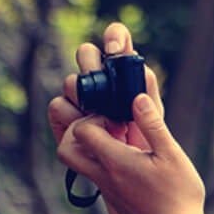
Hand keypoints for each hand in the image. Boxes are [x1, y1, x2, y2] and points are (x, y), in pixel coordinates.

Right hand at [48, 22, 162, 152]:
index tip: (116, 49)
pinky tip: (91, 129)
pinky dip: (72, 117)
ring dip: (86, 98)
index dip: (114, 36)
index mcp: (124, 74)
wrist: (134, 177)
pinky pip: (58, 106)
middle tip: (104, 85)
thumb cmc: (147, 144)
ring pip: (71, 82)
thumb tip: (135, 62)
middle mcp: (100, 82)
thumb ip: (147, 89)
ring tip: (109, 122)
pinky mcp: (64, 119)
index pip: (116, 40)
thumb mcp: (154, 117)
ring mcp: (80, 99)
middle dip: (93, 65)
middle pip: (86, 54)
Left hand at [58, 91, 207, 213]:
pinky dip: (103, 163)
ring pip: (79, 165)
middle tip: (107, 128)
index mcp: (116, 162)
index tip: (118, 119)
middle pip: (66, 151)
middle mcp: (105, 177)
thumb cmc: (179, 196)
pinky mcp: (115, 200)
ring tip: (119, 142)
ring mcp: (108, 191)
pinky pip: (96, 176)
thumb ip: (152, 125)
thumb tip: (137, 98)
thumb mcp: (172, 155)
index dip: (95, 117)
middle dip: (78, 132)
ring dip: (90, 148)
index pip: (82, 130)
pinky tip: (132, 162)